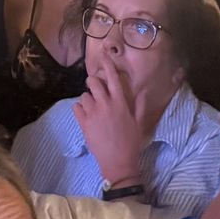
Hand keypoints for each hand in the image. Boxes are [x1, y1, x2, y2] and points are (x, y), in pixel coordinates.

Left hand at [73, 60, 146, 186]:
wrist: (118, 162)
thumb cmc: (131, 142)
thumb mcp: (138, 122)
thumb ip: (139, 105)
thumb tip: (143, 90)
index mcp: (120, 103)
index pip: (113, 78)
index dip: (107, 65)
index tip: (103, 56)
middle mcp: (105, 105)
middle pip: (93, 82)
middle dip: (93, 82)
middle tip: (96, 88)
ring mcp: (93, 114)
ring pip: (84, 95)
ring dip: (87, 98)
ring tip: (93, 106)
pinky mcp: (83, 124)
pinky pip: (76, 108)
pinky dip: (79, 109)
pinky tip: (86, 115)